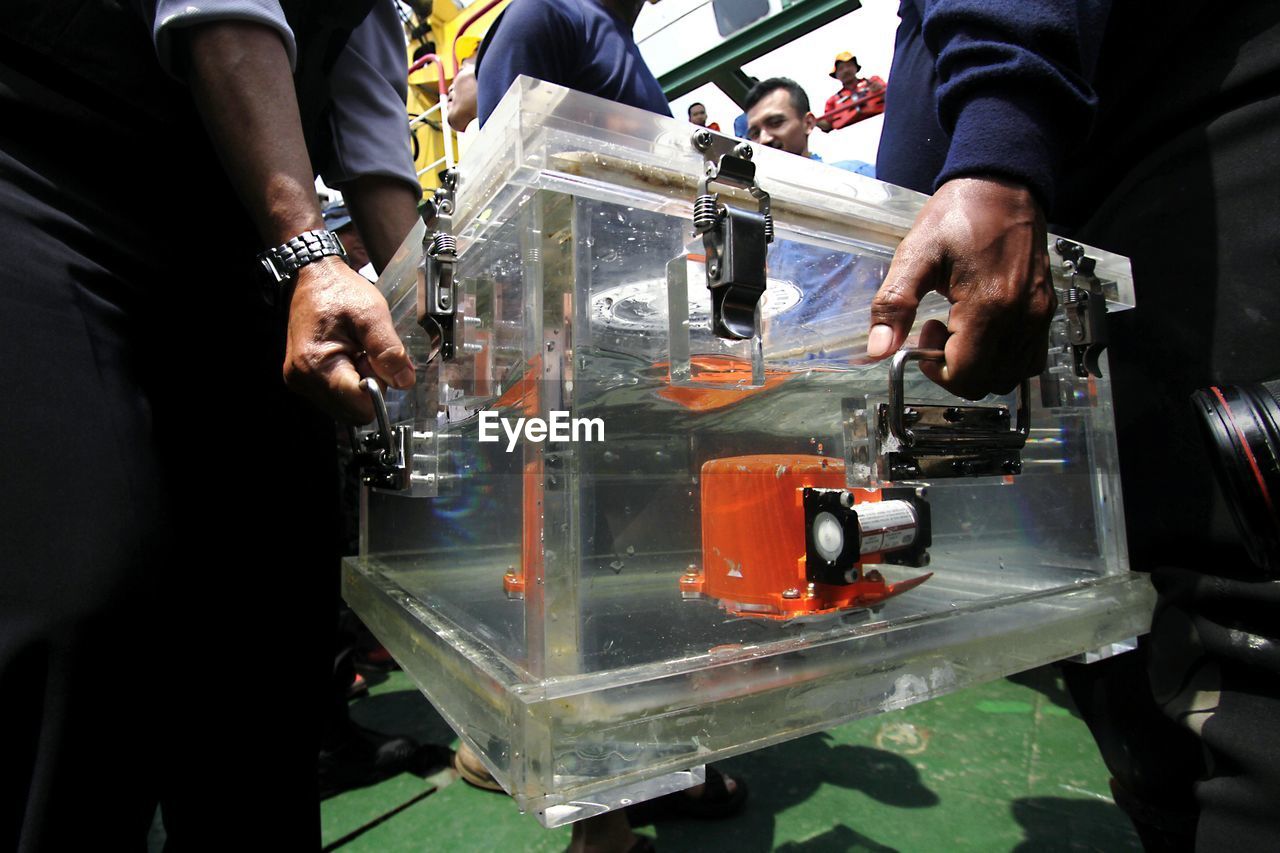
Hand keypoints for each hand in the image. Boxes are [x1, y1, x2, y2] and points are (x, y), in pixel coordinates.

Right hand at [283, 257, 414, 422]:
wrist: (314, 278)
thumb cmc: (339, 291)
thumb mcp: (372, 314)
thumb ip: (389, 350)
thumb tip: (404, 382)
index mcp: (316, 365)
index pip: (359, 405)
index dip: (378, 388)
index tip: (376, 362)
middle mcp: (303, 379)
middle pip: (353, 411)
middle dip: (368, 387)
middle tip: (365, 353)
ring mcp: (300, 381)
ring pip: (346, 406)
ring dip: (359, 384)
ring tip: (355, 352)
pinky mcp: (303, 379)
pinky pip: (336, 397)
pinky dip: (348, 381)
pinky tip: (347, 357)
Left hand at [866, 176, 1055, 398]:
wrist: (1002, 186)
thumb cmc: (959, 215)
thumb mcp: (915, 254)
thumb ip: (894, 305)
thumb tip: (879, 349)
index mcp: (988, 306)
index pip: (965, 375)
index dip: (936, 371)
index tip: (922, 338)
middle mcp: (1021, 317)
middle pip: (987, 383)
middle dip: (955, 370)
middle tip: (937, 332)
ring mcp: (1038, 315)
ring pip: (1010, 376)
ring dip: (979, 367)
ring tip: (960, 330)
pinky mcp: (1046, 310)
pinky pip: (1030, 358)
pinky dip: (1004, 359)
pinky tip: (983, 332)